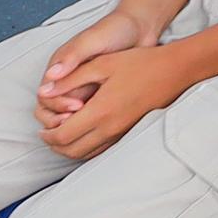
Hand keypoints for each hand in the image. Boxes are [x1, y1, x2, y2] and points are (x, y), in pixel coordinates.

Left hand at [36, 28, 176, 158]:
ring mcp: (121, 132)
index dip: (47, 136)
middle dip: (55, 146)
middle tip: (47, 136)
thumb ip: (71, 79)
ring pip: (87, 154)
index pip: (63, 136)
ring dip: (70, 149)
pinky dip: (87, 148)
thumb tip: (44, 90)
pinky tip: (84, 136)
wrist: (175, 71)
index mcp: (99, 111)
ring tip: (62, 136)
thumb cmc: (140, 63)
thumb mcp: (101, 65)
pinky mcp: (129, 132)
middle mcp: (109, 128)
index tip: (41, 130)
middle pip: (72, 150)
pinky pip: (102, 150)